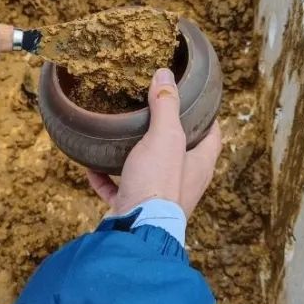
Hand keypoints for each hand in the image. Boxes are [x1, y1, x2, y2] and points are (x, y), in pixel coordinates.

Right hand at [87, 68, 221, 217]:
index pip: (212, 137)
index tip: (197, 102)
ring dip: (135, 157)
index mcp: (199, 165)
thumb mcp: (165, 137)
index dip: (207, 118)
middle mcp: (184, 182)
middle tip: (154, 114)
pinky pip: (119, 189)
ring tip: (122, 137)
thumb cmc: (158, 183)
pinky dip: (106, 179)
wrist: (135, 229)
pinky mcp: (135, 208)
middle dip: (168, 136)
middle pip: (181, 154)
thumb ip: (165, 105)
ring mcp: (159, 197)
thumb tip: (165, 74)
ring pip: (149, 172)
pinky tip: (91, 166)